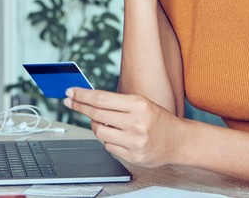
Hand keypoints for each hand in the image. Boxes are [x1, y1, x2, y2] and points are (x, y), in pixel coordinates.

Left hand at [65, 88, 181, 166]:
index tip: (70, 92)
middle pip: (97, 114)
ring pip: (99, 132)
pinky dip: (107, 140)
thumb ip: (117, 103)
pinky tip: (116, 136)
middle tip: (69, 102)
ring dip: (95, 126)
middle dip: (80, 107)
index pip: (101, 98)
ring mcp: (135, 141)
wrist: (179, 141)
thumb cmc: (158, 119)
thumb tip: (88, 100)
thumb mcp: (141, 103)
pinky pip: (108, 147)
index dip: (82, 95)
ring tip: (102, 122)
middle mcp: (136, 122)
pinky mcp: (133, 156)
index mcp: (138, 104)